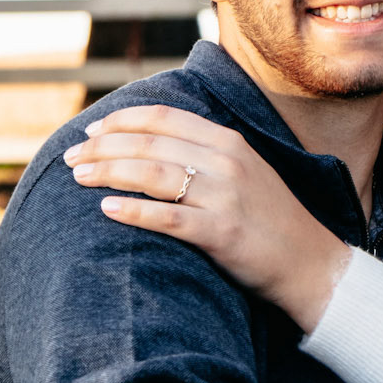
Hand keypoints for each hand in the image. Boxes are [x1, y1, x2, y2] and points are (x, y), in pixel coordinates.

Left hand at [63, 106, 350, 327]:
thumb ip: (205, 155)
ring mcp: (225, 196)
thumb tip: (151, 147)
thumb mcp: (245, 172)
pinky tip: (106, 209)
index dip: (121, 121)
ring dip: (108, 172)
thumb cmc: (270, 221)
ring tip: (78, 177)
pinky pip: (168, 216)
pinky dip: (134, 210)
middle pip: (150, 142)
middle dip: (103, 147)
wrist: (311, 264)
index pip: (163, 118)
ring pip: (153, 173)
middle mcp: (226, 161)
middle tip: (71, 157)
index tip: (92, 132)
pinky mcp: (222, 232)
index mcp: (229, 142)